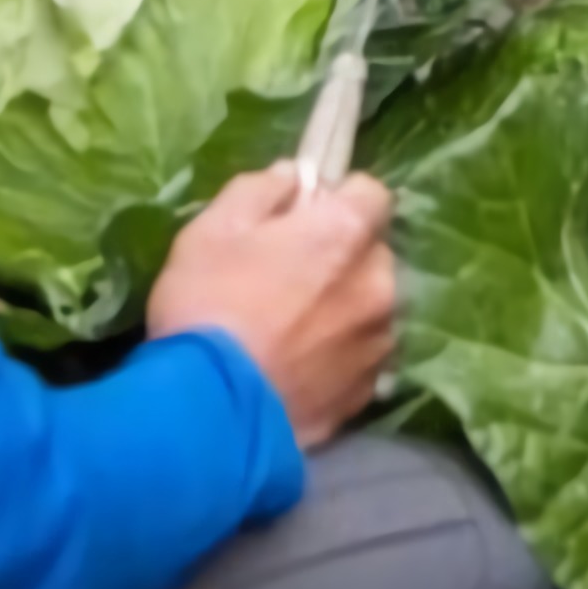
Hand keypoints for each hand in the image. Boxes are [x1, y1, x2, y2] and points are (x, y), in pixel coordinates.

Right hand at [150, 161, 401, 441]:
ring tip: (294, 330)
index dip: (337, 199)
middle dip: (341, 256)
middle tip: (290, 276)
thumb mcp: (214, 228)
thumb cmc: (207, 304)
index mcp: (347, 234)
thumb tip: (293, 177)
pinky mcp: (365, 393)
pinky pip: (361, 358)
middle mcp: (379, 284)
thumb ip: (261, 189)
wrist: (210, 411)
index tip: (303, 216)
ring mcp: (378, 344)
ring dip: (345, 308)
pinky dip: (339, 355)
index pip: (372, 193)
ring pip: (371, 308)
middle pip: (373, 253)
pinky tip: (299, 367)